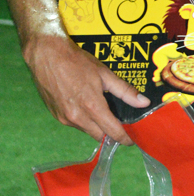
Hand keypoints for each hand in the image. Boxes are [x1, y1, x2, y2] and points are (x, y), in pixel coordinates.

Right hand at [24, 33, 150, 144]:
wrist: (47, 55)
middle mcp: (77, 117)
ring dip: (97, 126)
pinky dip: (84, 120)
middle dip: (112, 134)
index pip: (113, 133)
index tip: (132, 140)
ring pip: (87, 131)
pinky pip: (75, 124)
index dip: (125, 138)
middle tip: (121, 125)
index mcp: (92, 107)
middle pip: (100, 136)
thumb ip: (125, 91)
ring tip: (103, 112)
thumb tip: (144, 103)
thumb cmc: (77, 62)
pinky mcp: (56, 116)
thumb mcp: (105, 74)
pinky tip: (86, 106)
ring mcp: (64, 118)